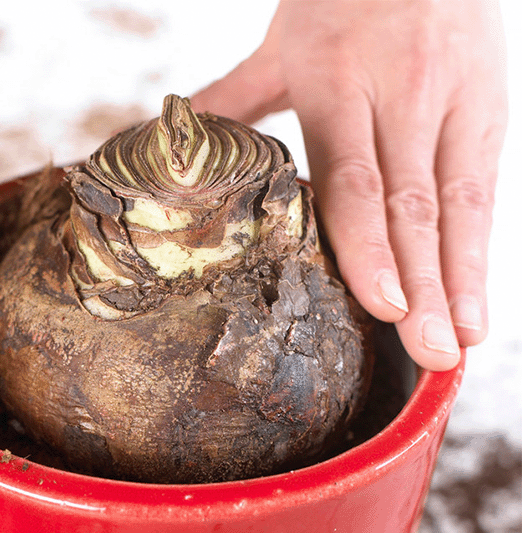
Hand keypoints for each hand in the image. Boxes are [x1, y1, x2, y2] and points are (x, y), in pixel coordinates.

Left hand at [192, 0, 507, 370]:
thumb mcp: (282, 45)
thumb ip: (234, 98)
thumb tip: (174, 143)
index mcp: (334, 81)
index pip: (353, 178)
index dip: (369, 246)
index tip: (383, 306)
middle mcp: (400, 93)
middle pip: (412, 203)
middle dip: (424, 285)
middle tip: (430, 355)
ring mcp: (453, 99)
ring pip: (458, 202)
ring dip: (462, 279)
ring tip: (460, 344)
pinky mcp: (490, 105)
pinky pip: (486, 187)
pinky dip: (481, 250)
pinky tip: (477, 302)